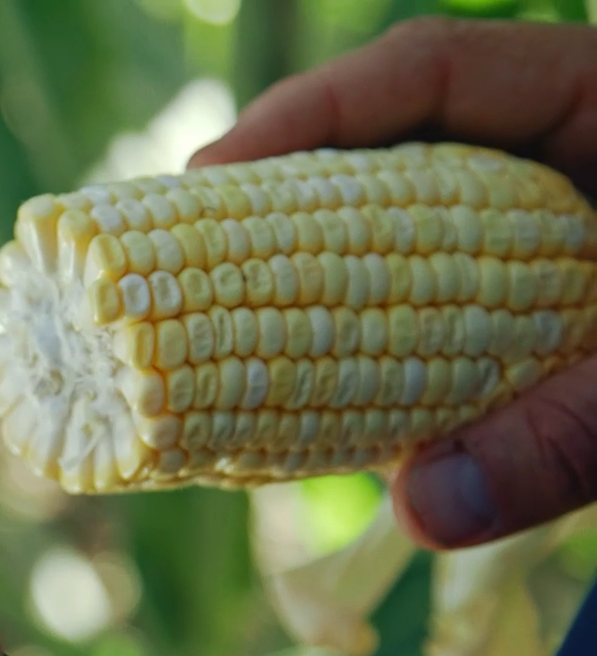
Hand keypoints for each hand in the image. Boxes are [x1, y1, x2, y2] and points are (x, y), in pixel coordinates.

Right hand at [191, 16, 596, 548]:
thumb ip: (580, 430)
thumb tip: (419, 508)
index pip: (432, 68)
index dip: (310, 116)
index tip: (208, 176)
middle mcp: (582, 150)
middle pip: (401, 143)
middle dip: (285, 199)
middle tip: (177, 260)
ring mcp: (575, 225)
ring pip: (422, 227)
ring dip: (326, 278)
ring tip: (223, 331)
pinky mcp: (572, 301)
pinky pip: (458, 299)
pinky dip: (393, 342)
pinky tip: (341, 397)